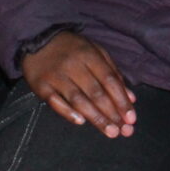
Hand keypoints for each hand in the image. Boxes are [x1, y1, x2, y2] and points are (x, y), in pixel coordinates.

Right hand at [21, 31, 137, 138]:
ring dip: (95, 118)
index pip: (109, 80)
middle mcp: (73, 65)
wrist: (38, 39)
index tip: (131, 118)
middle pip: (95, 93)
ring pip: (78, 100)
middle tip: (123, 131)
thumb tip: (131, 98)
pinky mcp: (40, 85)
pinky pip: (55, 102)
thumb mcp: (96, 52)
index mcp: (89, 55)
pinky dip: (68, 112)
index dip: (121, 100)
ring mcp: (56, 76)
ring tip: (110, 131)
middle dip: (111, 114)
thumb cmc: (72, 49)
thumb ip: (113, 73)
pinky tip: (81, 121)